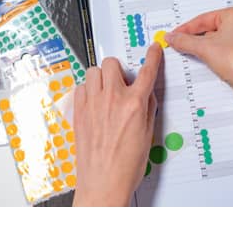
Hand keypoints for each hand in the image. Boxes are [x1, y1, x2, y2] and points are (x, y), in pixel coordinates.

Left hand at [72, 43, 161, 206]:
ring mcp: (93, 104)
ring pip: (94, 71)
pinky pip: (81, 87)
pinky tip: (95, 102)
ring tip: (106, 91)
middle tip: (122, 81)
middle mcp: (112, 99)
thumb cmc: (126, 165)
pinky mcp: (79, 111)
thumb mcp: (148, 134)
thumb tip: (145, 91)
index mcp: (134, 105)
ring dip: (102, 77)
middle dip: (119, 69)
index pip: (147, 71)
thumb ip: (147, 107)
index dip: (152, 56)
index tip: (153, 49)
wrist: (103, 183)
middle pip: (112, 63)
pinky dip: (88, 89)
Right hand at [164, 7, 232, 110]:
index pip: (204, 18)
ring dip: (204, 46)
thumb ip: (184, 41)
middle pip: (211, 27)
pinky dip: (214, 53)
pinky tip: (207, 59)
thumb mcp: (204, 48)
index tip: (175, 35)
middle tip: (180, 43)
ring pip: (218, 39)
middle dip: (195, 37)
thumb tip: (174, 38)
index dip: (186, 28)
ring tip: (192, 52)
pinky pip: (225, 48)